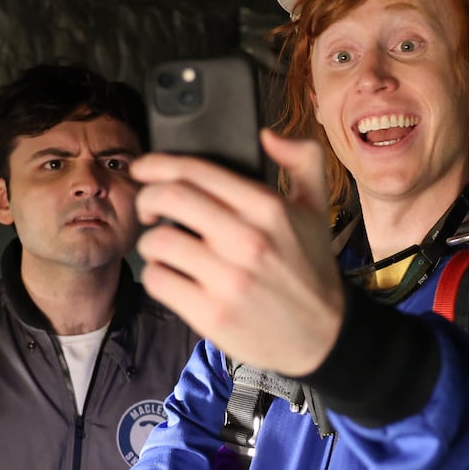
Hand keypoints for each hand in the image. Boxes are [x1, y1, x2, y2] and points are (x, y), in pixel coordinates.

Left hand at [132, 130, 344, 376]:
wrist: (323, 335)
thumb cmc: (312, 268)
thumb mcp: (317, 207)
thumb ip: (302, 158)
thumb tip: (266, 134)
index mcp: (268, 208)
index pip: (196, 171)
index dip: (158, 164)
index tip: (144, 168)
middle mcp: (247, 240)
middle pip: (168, 199)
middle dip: (147, 199)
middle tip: (150, 210)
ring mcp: (228, 279)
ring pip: (157, 242)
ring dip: (151, 242)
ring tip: (165, 248)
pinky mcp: (212, 315)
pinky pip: (158, 280)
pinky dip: (157, 275)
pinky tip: (172, 275)